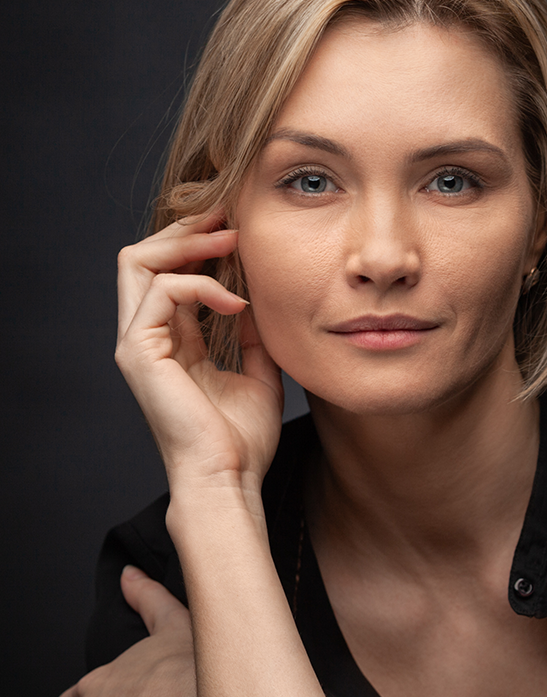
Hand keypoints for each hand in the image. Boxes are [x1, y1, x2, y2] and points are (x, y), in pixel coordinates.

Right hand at [115, 214, 283, 491]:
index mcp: (169, 342)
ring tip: (232, 242)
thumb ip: (253, 336)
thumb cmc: (243, 440)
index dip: (198, 244)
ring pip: (138, 261)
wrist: (229, 479)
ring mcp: (136, 344)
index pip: (169, 273)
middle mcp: (145, 338)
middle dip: (185, 229)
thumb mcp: (259, 374)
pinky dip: (202, 286)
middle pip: (142, 256)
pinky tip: (237, 303)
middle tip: (229, 217)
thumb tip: (260, 300)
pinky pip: (162, 291)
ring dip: (189, 243)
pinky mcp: (138, 353)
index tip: (239, 228)